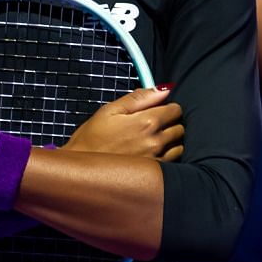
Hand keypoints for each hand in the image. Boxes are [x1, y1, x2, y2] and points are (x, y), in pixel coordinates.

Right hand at [64, 87, 184, 160]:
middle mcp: (156, 141)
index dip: (166, 107)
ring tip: (152, 140)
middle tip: (152, 125)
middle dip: (169, 123)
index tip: (156, 110)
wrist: (82, 170)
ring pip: (179, 145)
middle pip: (180, 126)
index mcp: (146, 122)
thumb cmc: (91, 139)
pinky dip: (168, 155)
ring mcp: (157, 159)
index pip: (175, 109)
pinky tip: (152, 153)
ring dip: (171, 140)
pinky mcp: (154, 173)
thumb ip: (138, 98)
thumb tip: (163, 89)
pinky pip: (174, 160)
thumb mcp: (109, 111)